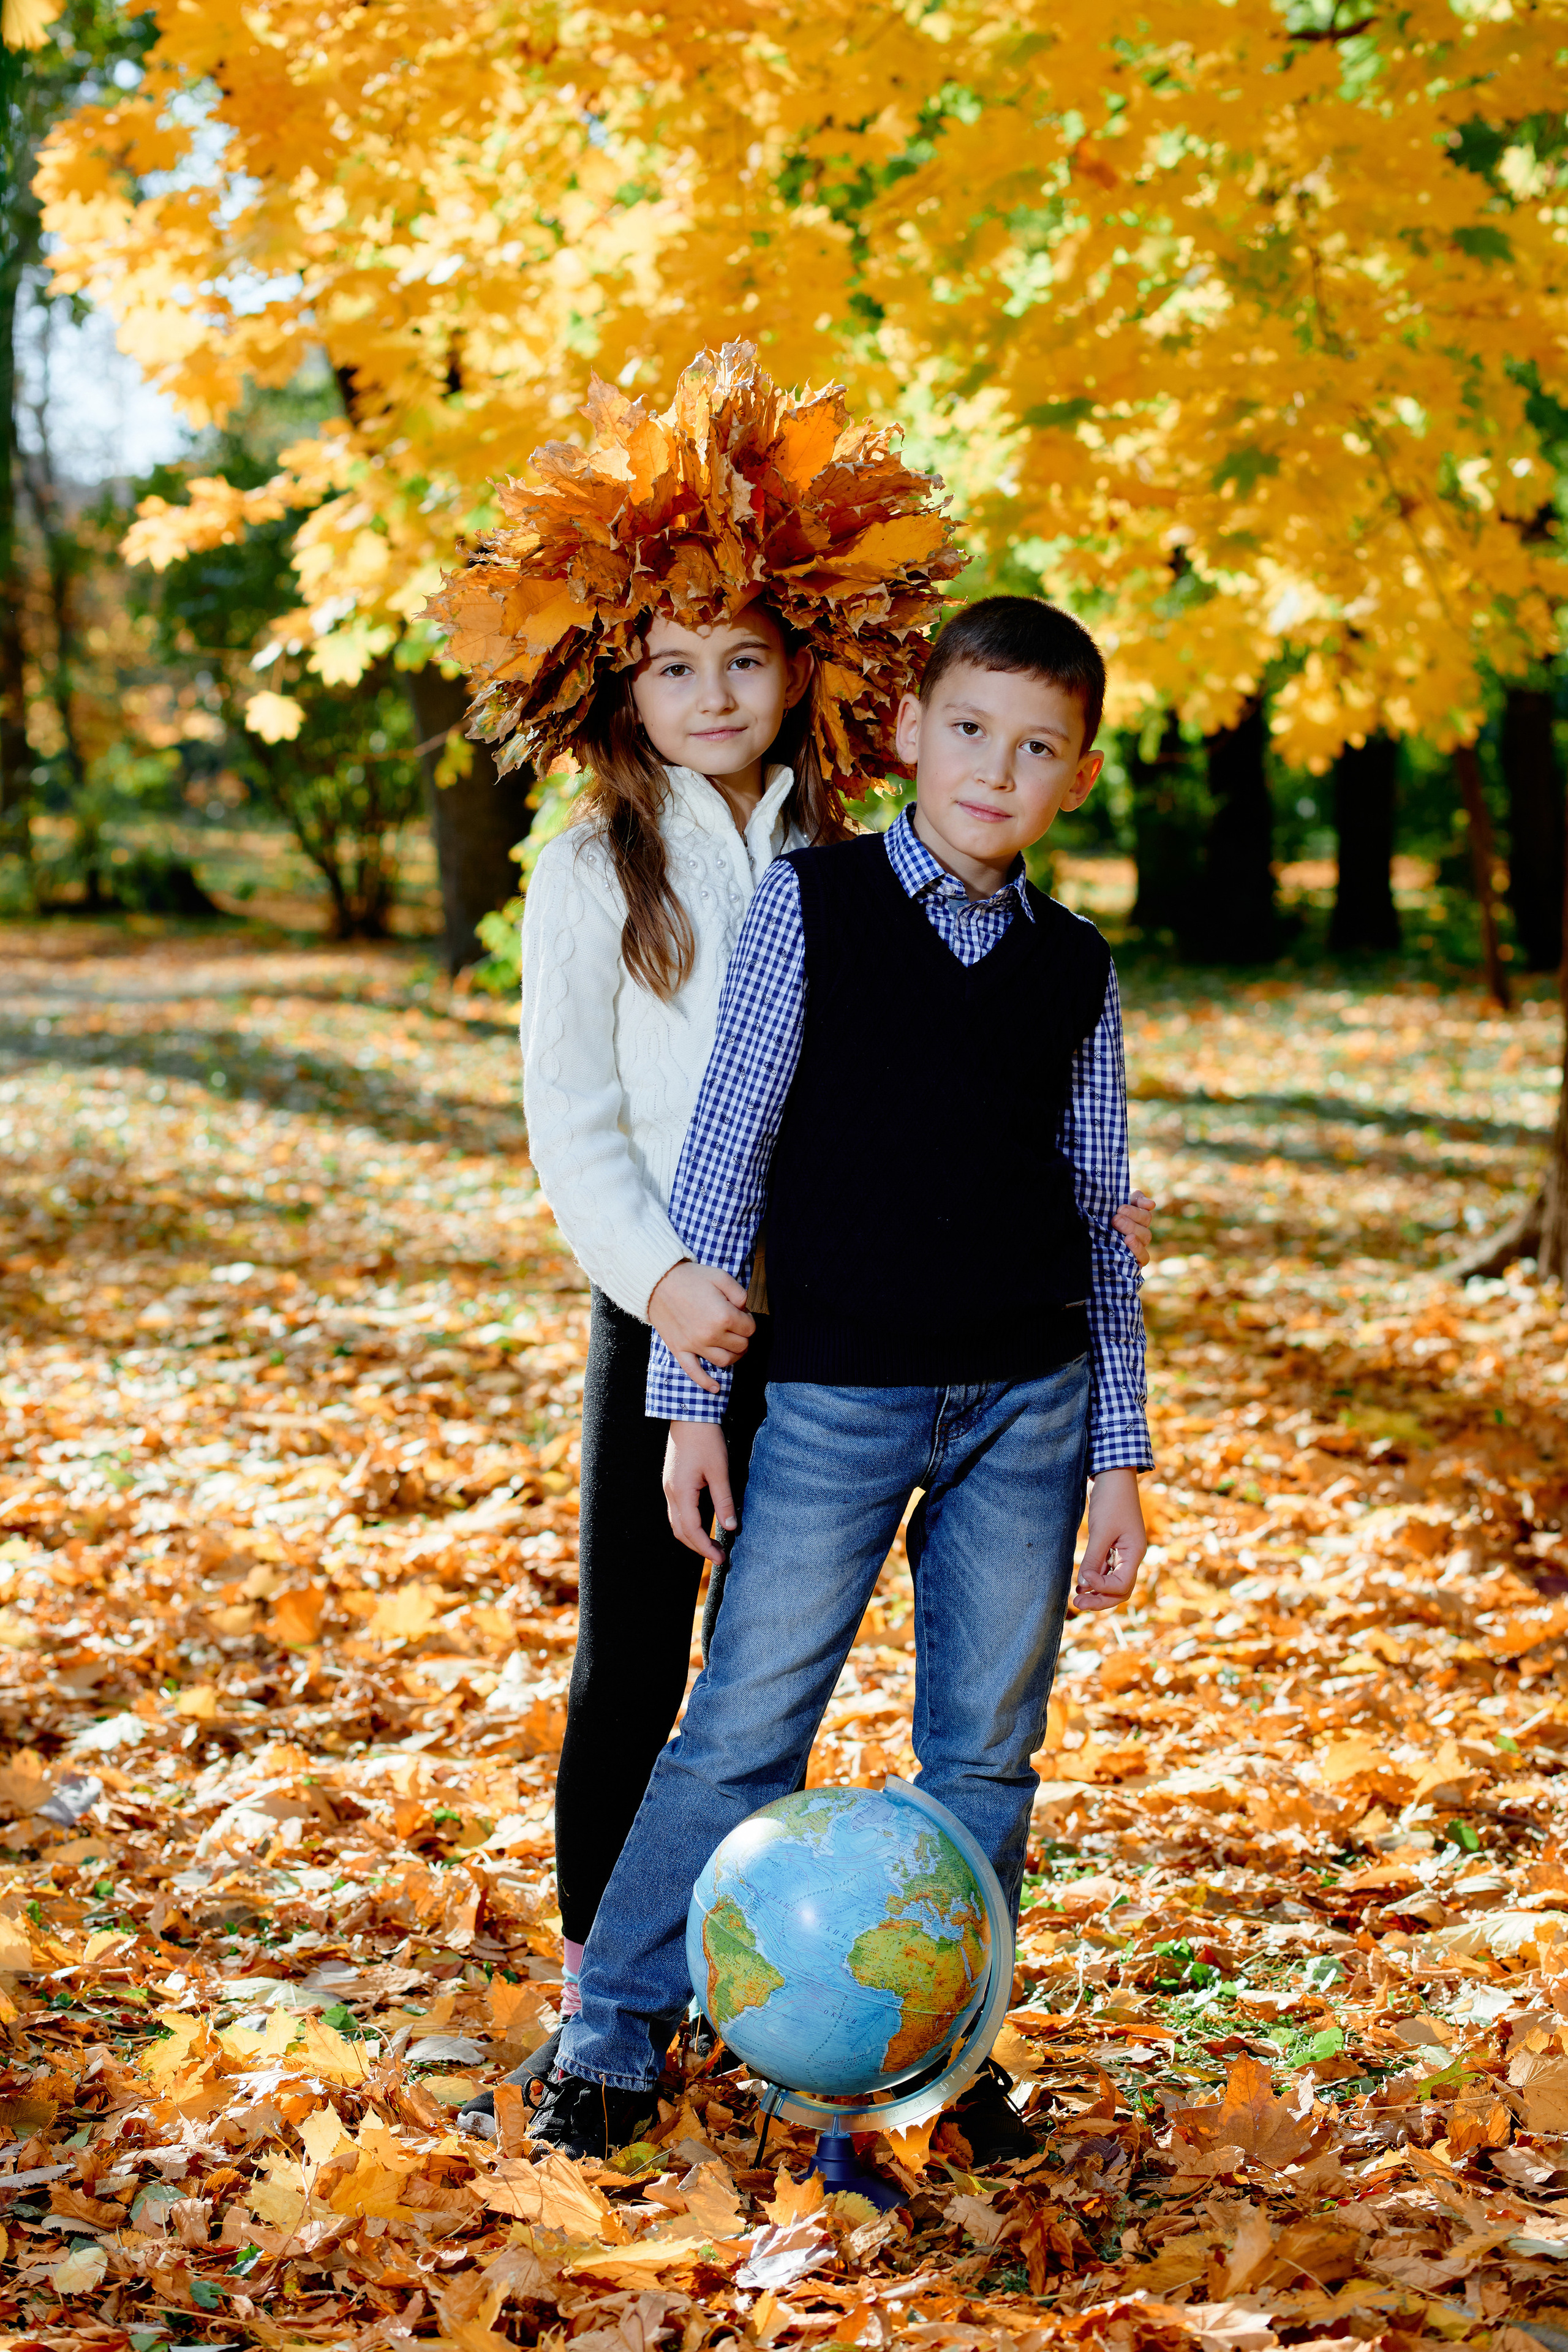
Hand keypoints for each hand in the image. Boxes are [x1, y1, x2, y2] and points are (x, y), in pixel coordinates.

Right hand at [648, 1260, 754, 1393]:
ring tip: (732, 1347)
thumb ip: (740, 1294)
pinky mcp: (680, 1350)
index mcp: (723, 1316)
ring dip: (733, 1356)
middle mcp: (711, 1335)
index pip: (750, 1329)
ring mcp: (694, 1345)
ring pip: (725, 1361)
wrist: (657, 1282)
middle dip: (742, 1336)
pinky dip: (707, 1383)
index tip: (740, 1313)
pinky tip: (717, 1388)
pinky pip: (695, 1373)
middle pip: (741, 1346)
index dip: (748, 1320)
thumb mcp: (721, 1277)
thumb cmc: (690, 1278)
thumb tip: (745, 1311)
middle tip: (735, 1326)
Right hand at [663, 1421, 733, 1562]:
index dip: (705, 1548)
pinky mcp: (673, 1481)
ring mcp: (669, 1487)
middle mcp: (670, 1492)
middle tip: (719, 1557)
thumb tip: (731, 1527)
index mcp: (681, 1492)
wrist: (689, 1414)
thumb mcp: (719, 1470)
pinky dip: (689, 1524)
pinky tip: (704, 1524)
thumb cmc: (705, 1439)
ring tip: (712, 1544)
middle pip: (680, 1531)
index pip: (691, 1530)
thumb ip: (724, 1500)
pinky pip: (677, 1510)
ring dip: (693, 1537)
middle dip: (699, 1547)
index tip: (721, 1559)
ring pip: (677, 1522)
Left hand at [1073, 1468, 1145, 1610]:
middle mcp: (1131, 1556)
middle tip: (1077, 1605)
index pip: (1122, 1585)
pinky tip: (1081, 1585)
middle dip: (1100, 1600)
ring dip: (1095, 1592)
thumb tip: (1084, 1585)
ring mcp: (1123, 1553)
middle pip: (1120, 1590)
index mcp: (1135, 1553)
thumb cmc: (1111, 1501)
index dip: (1102, 1589)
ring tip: (1076, 1600)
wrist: (1113, 1477)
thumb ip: (1093, 1559)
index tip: (1084, 1582)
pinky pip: (1105, 1570)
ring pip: (1112, 1583)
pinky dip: (1094, 1579)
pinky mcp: (1113, 1547)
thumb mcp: (1101, 1531)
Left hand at [1112, 1190, 1155, 1268]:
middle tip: (1115, 1220)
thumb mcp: (1120, 1198)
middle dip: (1131, 1226)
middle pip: (1145, 1234)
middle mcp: (1140, 1236)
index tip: (1119, 1209)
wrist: (1088, 1218)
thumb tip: (1151, 1204)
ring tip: (1126, 1238)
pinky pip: (1140, 1262)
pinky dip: (1137, 1257)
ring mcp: (1135, 1250)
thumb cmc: (1106, 1207)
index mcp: (1140, 1221)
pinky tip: (1128, 1254)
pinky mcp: (1129, 1261)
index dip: (1135, 1213)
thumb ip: (1136, 1198)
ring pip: (1144, 1249)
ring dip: (1136, 1244)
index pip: (1145, 1217)